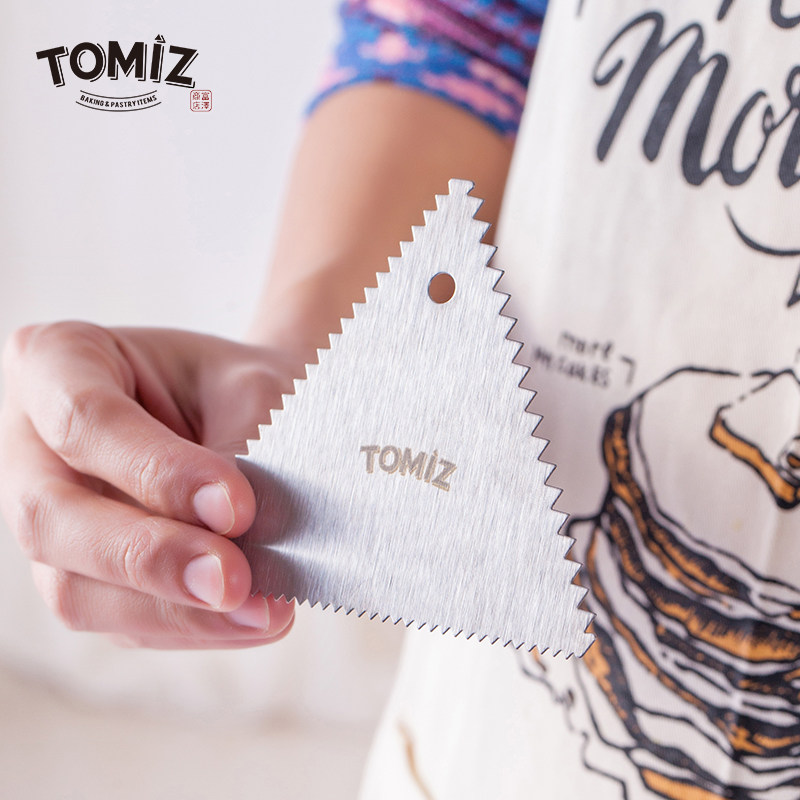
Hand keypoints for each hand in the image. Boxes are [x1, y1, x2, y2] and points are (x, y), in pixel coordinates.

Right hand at [0, 322, 296, 648]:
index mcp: (58, 361)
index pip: (84, 419)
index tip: (237, 507)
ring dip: (173, 611)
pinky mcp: (80, 575)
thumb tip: (238, 543)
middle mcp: (32, 446)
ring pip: (74, 589)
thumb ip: (235, 456)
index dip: (157, 471)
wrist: (253, 413)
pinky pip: (117, 621)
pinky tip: (246, 619)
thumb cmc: (242, 389)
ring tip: (260, 611)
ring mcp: (50, 519)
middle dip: (149, 557)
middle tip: (233, 580)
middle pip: (52, 517)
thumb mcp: (247, 392)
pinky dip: (188, 626)